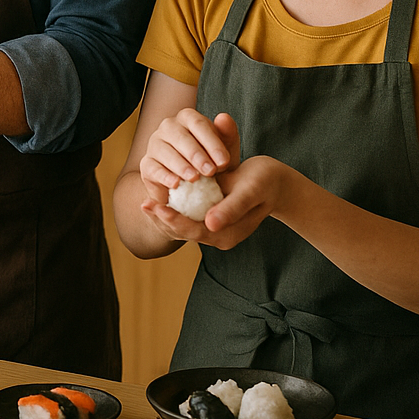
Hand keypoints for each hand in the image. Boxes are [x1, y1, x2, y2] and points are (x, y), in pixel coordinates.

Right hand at [140, 109, 238, 190]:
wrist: (196, 187)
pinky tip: (176, 184)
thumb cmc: (212, 163)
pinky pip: (153, 168)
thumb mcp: (225, 151)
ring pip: (165, 151)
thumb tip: (223, 117)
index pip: (198, 123)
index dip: (211, 142)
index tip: (224, 162)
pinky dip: (165, 176)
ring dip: (181, 165)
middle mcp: (169, 127)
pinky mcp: (147, 164)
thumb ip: (228, 134)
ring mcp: (155, 144)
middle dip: (196, 155)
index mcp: (188, 118)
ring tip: (194, 178)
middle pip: (180, 136)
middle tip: (210, 171)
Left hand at [140, 154, 287, 250]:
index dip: (174, 220)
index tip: (158, 206)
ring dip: (163, 217)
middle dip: (163, 220)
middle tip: (144, 205)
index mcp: (228, 233)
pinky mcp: (210, 218)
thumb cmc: (264, 182)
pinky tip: (158, 199)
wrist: (274, 182)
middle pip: (184, 233)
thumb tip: (210, 224)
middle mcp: (219, 235)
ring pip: (182, 228)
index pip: (194, 232)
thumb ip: (231, 208)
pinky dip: (172, 211)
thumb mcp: (250, 191)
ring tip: (145, 204)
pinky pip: (186, 218)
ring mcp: (213, 229)